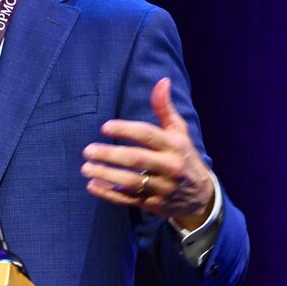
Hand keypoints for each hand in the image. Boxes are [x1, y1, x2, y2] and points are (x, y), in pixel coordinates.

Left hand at [81, 77, 214, 229]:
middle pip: (137, 160)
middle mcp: (170, 167)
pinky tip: (92, 186)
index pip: (148, 135)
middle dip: (110, 155)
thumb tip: (162, 81)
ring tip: (86, 168)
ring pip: (131, 182)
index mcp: (175, 146)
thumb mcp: (179, 133)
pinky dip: (109, 194)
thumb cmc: (184, 157)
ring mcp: (162, 188)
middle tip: (87, 150)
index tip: (104, 127)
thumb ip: (165, 109)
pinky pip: (128, 200)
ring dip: (106, 175)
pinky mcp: (153, 205)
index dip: (125, 129)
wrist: (201, 197)